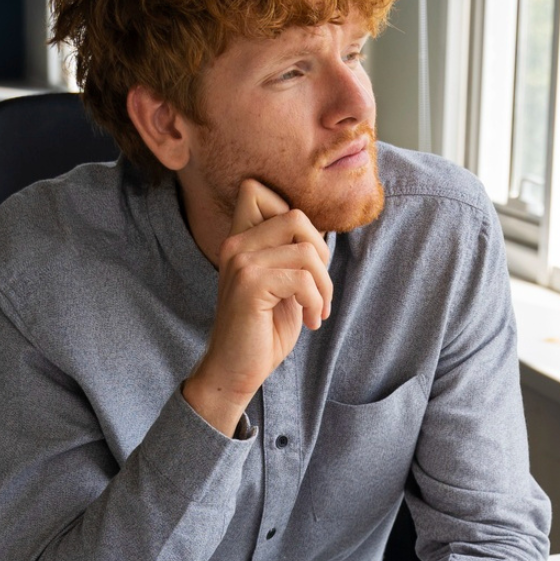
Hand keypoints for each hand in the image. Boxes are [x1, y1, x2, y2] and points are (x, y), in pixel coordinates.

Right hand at [182, 179, 332, 434]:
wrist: (236, 371)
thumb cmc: (263, 329)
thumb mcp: (283, 283)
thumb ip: (292, 253)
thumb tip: (322, 232)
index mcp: (240, 239)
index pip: (258, 189)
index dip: (295, 218)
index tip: (305, 259)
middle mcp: (235, 244)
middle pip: (296, 215)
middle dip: (321, 253)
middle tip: (320, 288)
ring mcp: (240, 262)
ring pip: (306, 251)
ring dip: (324, 285)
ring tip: (318, 309)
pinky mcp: (250, 285)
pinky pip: (302, 278)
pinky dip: (316, 301)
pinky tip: (311, 321)